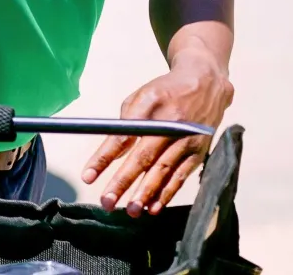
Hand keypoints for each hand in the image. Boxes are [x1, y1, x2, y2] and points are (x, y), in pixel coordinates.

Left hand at [83, 59, 233, 216]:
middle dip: (123, 182)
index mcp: (149, 107)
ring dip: (145, 193)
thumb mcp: (140, 97)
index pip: (122, 138)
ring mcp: (186, 140)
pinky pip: (181, 176)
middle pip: (142, 159)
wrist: (205, 83)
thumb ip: (126, 123)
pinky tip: (154, 206)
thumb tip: (112, 153)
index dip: (103, 159)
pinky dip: (167, 192)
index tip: (88, 176)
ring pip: (163, 171)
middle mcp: (169, 125)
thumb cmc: (165, 91)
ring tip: (131, 210)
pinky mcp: (199, 151)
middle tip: (107, 201)